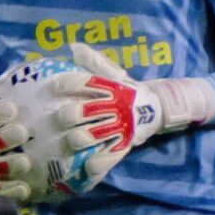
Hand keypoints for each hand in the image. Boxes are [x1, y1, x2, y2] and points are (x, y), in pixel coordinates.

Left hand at [51, 42, 213, 186]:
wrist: (157, 108)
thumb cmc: (128, 91)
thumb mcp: (115, 74)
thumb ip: (94, 62)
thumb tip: (74, 46)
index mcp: (112, 87)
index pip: (88, 82)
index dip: (71, 83)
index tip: (56, 87)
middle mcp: (116, 106)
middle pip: (89, 109)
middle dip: (73, 114)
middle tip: (61, 117)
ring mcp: (121, 126)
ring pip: (97, 133)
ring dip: (81, 137)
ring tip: (72, 140)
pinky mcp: (125, 144)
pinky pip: (111, 156)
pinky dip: (99, 163)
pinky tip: (87, 167)